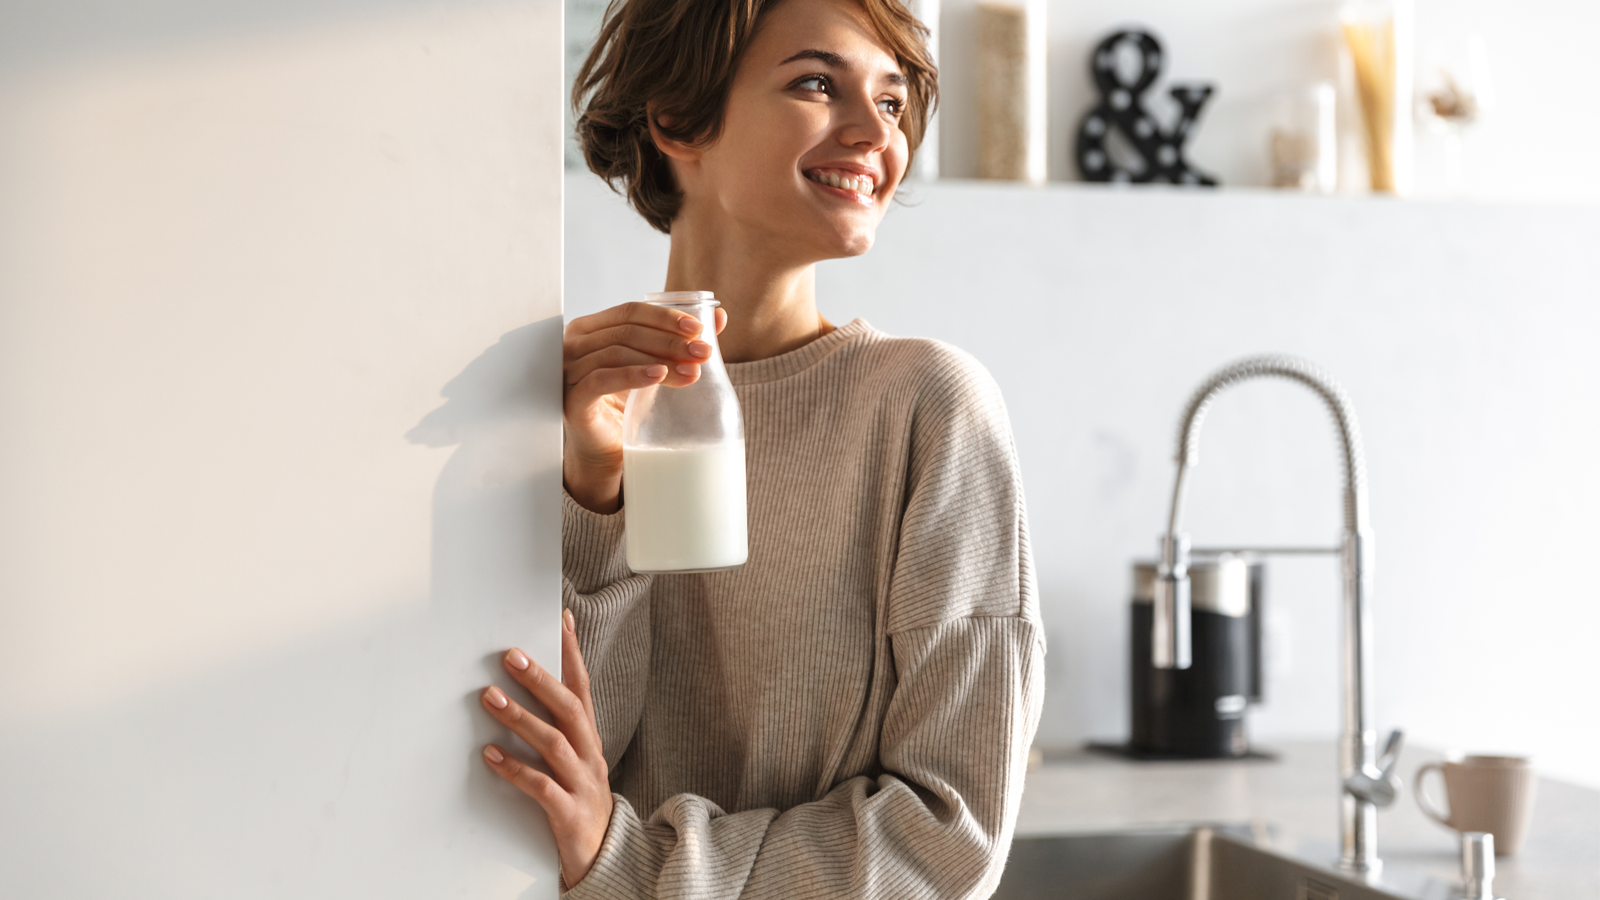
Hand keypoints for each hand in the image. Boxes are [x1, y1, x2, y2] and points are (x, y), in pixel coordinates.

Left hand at [481, 610, 611, 886]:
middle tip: (511, 656)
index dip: (573, 653)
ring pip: (554, 743)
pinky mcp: (570, 814)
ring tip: (490, 698)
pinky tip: (490, 755)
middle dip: (541, 679)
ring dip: (521, 718)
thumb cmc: (579, 802)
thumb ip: (554, 728)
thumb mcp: (573, 761)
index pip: (583, 687)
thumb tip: (519, 690)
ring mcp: (583, 784)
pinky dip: (514, 769)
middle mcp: (590, 755)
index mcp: (589, 740)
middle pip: (570, 708)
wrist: (606, 859)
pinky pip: (541, 787)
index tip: (560, 620)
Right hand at [563, 301, 727, 512]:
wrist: (607, 449)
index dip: (666, 317)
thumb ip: (681, 341)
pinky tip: (659, 376)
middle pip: (627, 331)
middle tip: (702, 352)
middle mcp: (575, 344)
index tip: (698, 329)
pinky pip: (601, 380)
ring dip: (659, 358)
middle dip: (670, 341)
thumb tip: (720, 317)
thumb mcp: (655, 365)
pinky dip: (632, 375)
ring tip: (691, 371)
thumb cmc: (626, 403)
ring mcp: (570, 371)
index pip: (630, 311)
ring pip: (617, 352)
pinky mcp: (573, 399)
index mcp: (592, 328)